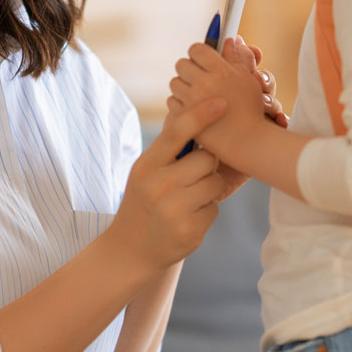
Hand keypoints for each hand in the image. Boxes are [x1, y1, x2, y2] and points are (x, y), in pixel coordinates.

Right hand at [108, 98, 230, 272]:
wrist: (130, 249)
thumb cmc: (144, 201)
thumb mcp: (145, 171)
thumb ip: (169, 149)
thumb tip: (195, 116)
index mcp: (147, 165)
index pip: (176, 133)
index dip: (200, 114)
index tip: (221, 102)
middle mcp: (158, 186)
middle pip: (206, 160)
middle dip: (205, 166)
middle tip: (189, 178)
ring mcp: (174, 210)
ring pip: (214, 184)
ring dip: (208, 190)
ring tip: (186, 200)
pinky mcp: (189, 231)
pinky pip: (215, 209)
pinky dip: (205, 212)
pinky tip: (186, 218)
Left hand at [168, 37, 272, 165]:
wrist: (246, 142)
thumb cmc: (250, 110)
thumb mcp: (248, 79)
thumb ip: (237, 57)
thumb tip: (228, 40)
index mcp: (221, 70)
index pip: (197, 49)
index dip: (198, 53)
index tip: (202, 60)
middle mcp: (205, 83)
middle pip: (181, 64)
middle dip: (189, 69)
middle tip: (198, 77)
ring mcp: (192, 100)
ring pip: (174, 82)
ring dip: (183, 86)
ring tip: (195, 94)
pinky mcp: (184, 116)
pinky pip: (171, 100)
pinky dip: (179, 103)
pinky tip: (191, 108)